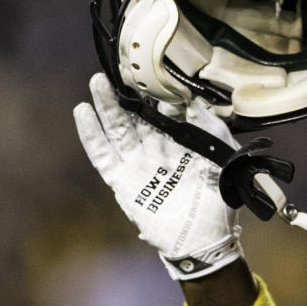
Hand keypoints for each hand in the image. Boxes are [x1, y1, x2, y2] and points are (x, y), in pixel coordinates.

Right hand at [74, 73, 242, 279]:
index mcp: (180, 142)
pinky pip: (103, 154)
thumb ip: (211, 127)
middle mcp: (156, 149)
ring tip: (98, 82)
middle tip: (119, 70)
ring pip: (118, 129)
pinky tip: (83, 112)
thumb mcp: (223, 156)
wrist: (205, 235)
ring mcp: (137, 164)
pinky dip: (92, 134)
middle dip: (127, 93)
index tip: (150, 71)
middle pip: (136, 115)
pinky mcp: (123, 181)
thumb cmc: (218, 197)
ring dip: (107, 106)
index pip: (163, 110)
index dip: (156, 92)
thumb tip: (194, 100)